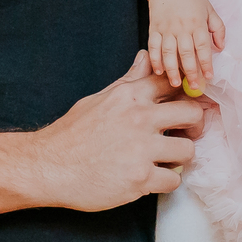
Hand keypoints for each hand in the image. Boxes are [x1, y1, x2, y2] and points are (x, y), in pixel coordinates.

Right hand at [32, 53, 203, 210]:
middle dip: (194, 126)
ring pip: (188, 150)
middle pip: (193, 113)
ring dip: (179, 158)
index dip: (185, 93)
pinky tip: (150, 179)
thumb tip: (145, 58)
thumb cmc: (70, 135)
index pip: (173, 82)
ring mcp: (141, 149)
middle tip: (184, 135)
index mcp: (129, 96)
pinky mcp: (140, 178)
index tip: (183, 107)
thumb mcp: (99, 100)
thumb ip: (128, 82)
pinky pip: (174, 181)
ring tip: (163, 161)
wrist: (47, 167)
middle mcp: (139, 118)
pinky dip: (165, 183)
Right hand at [147, 0, 225, 88]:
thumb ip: (218, 29)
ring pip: (168, 52)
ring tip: (174, 83)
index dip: (206, 63)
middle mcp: (181, 27)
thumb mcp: (210, 10)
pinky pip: (153, 46)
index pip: (203, 46)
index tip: (209, 77)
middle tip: (193, 86)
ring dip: (171, 69)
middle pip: (185, 53)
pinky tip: (159, 71)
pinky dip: (155, 59)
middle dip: (190, 71)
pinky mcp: (153, 28)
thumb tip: (221, 48)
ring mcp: (166, 28)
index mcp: (197, 23)